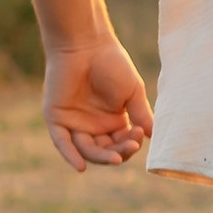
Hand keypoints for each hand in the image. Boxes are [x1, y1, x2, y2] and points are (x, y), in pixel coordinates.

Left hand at [41, 34, 154, 174]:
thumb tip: (155, 137)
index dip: (131, 144)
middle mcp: (93, 126)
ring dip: (101, 157)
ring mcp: (74, 123)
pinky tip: (81, 167)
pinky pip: (62, 142)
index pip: (121, 144)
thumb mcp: (132, 92)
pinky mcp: (57, 118)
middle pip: (105, 151)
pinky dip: (70, 155)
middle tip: (131, 145)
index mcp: (113, 121)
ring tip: (115, 158)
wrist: (86, 44)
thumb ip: (142, 115)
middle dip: (119, 152)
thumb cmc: (112, 64)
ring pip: (87, 150)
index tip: (140, 134)